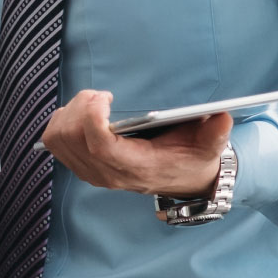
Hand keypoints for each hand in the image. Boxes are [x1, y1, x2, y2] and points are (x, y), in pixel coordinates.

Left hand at [41, 89, 231, 202]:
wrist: (184, 180)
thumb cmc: (193, 157)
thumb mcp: (211, 146)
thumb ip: (216, 133)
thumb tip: (222, 116)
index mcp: (136, 167)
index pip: (99, 146)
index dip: (92, 117)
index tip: (105, 97)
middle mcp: (109, 174)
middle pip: (71, 138)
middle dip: (80, 108)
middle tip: (102, 97)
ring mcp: (93, 173)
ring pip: (58, 139)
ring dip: (69, 113)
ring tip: (92, 103)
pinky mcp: (83, 167)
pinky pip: (55, 144)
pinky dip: (61, 123)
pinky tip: (81, 114)